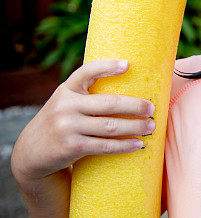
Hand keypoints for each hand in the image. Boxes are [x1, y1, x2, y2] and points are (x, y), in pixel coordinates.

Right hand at [10, 59, 155, 182]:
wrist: (31, 152)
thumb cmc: (60, 122)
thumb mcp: (66, 103)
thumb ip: (86, 94)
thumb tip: (128, 82)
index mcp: (66, 90)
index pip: (86, 72)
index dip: (107, 67)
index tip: (127, 65)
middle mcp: (65, 106)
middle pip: (109, 104)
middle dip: (135, 106)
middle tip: (152, 108)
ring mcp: (68, 127)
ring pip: (111, 126)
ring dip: (135, 127)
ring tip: (151, 127)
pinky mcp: (72, 147)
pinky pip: (105, 146)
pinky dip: (124, 145)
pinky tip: (138, 144)